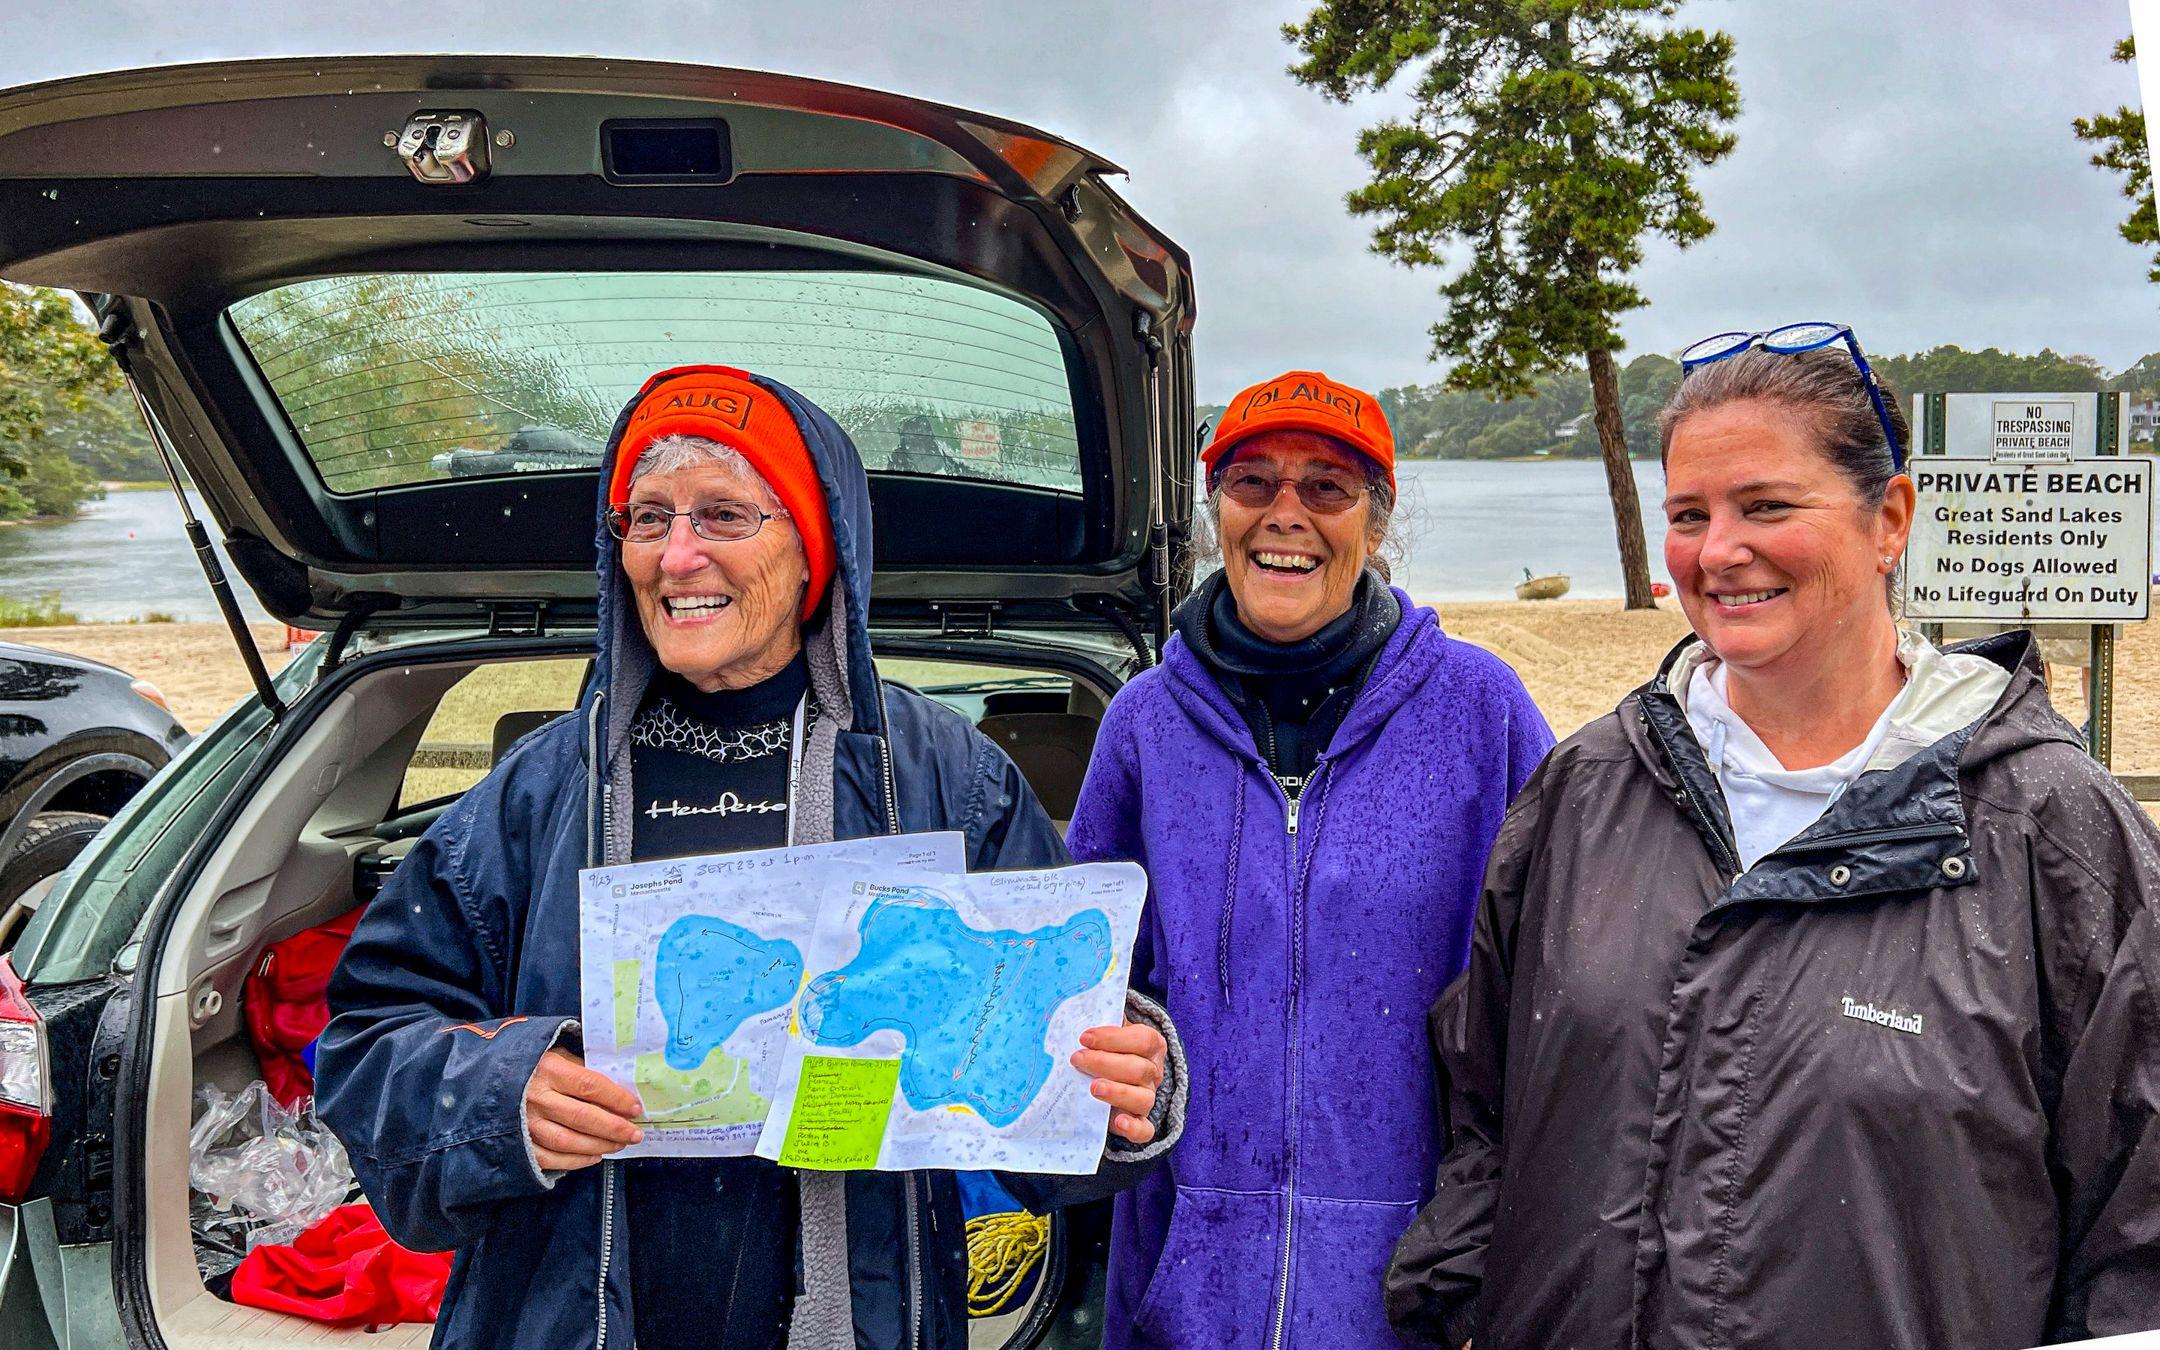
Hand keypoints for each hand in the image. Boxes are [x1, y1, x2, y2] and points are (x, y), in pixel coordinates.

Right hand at [524, 1048, 643, 1171]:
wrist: (484, 1080)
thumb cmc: (529, 1065)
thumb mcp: (554, 1054)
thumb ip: (581, 1069)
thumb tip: (617, 1090)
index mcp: (548, 1069)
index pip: (590, 1086)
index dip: (617, 1099)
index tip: (636, 1108)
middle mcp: (535, 1097)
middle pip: (583, 1117)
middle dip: (614, 1128)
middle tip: (635, 1134)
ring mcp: (524, 1123)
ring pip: (568, 1141)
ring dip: (598, 1145)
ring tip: (619, 1145)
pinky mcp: (517, 1143)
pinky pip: (550, 1158)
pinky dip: (576, 1160)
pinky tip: (594, 1157)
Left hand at [1069, 1019, 1167, 1145]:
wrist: (1105, 1076)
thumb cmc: (1103, 1048)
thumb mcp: (1104, 1032)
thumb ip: (1099, 1019)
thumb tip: (1079, 1005)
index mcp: (1150, 1045)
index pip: (1143, 1039)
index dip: (1114, 1038)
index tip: (1084, 1037)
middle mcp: (1152, 1072)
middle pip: (1139, 1069)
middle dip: (1105, 1063)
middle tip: (1077, 1059)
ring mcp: (1147, 1099)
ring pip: (1143, 1099)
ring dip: (1116, 1092)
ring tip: (1092, 1087)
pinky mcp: (1139, 1124)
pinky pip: (1145, 1131)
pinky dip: (1134, 1128)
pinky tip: (1118, 1122)